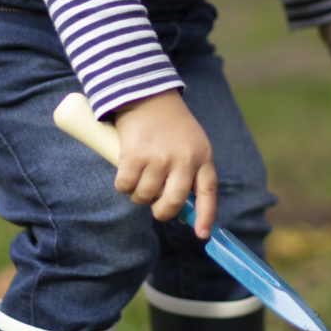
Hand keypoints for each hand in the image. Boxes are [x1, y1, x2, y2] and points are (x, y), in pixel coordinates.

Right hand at [112, 91, 217, 237]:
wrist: (147, 95)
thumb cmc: (171, 124)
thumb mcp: (193, 144)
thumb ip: (192, 171)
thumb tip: (185, 209)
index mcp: (202, 157)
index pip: (208, 193)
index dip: (205, 217)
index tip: (202, 235)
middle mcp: (183, 160)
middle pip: (172, 203)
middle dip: (161, 211)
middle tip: (155, 206)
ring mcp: (159, 158)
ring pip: (145, 197)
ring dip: (138, 194)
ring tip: (140, 177)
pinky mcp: (134, 156)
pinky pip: (125, 186)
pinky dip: (122, 184)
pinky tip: (125, 171)